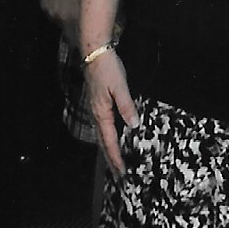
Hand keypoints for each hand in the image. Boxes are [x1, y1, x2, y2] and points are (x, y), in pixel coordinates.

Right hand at [84, 47, 138, 176]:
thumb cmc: (107, 68)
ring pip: (102, 135)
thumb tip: (134, 125)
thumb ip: (127, 106)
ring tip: (115, 162)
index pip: (109, 141)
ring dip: (108, 150)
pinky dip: (107, 137)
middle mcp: (96, 113)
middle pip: (103, 142)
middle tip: (118, 175)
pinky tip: (113, 137)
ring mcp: (96, 108)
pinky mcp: (97, 103)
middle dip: (110, 159)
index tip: (122, 172)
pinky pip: (103, 126)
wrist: (94, 52)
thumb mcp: (120, 86)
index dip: (116, 157)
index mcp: (102, 112)